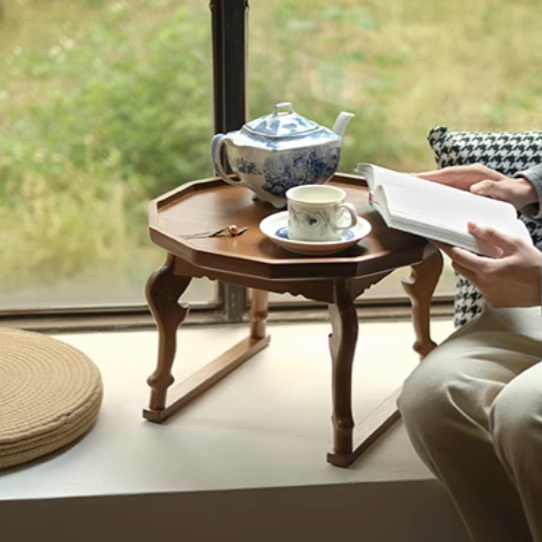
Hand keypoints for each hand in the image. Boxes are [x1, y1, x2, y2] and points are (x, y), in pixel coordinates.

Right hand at [416, 164, 537, 208]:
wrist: (519, 195)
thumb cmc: (513, 193)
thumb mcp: (506, 191)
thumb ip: (492, 188)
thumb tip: (474, 188)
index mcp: (471, 173)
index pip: (445, 174)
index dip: (428, 176)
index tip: (412, 178)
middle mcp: (463, 177)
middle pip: (436, 179)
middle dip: (418, 181)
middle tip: (399, 184)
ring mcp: (460, 185)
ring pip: (437, 186)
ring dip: (422, 189)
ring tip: (404, 194)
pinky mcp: (459, 193)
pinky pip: (442, 194)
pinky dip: (430, 197)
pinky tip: (421, 204)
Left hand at [432, 222, 541, 307]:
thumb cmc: (537, 267)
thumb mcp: (516, 245)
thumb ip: (492, 234)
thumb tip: (472, 226)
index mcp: (488, 270)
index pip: (457, 256)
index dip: (445, 246)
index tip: (435, 240)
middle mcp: (484, 285)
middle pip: (459, 267)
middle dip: (458, 256)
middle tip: (464, 246)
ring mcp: (488, 295)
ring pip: (469, 277)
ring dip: (472, 267)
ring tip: (488, 258)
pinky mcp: (493, 302)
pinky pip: (481, 287)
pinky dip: (484, 278)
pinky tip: (498, 272)